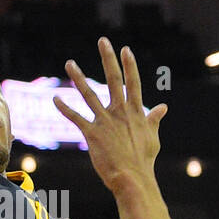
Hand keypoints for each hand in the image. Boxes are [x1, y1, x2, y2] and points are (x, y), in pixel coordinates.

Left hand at [53, 39, 165, 191]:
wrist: (133, 178)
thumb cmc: (144, 159)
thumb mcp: (152, 136)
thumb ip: (153, 119)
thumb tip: (163, 107)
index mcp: (135, 111)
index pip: (133, 83)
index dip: (129, 65)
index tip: (125, 49)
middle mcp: (120, 112)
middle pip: (113, 79)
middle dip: (108, 59)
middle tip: (103, 41)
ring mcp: (105, 122)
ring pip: (89, 94)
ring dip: (77, 78)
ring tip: (69, 63)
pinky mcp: (92, 134)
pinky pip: (75, 118)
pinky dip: (65, 108)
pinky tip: (55, 99)